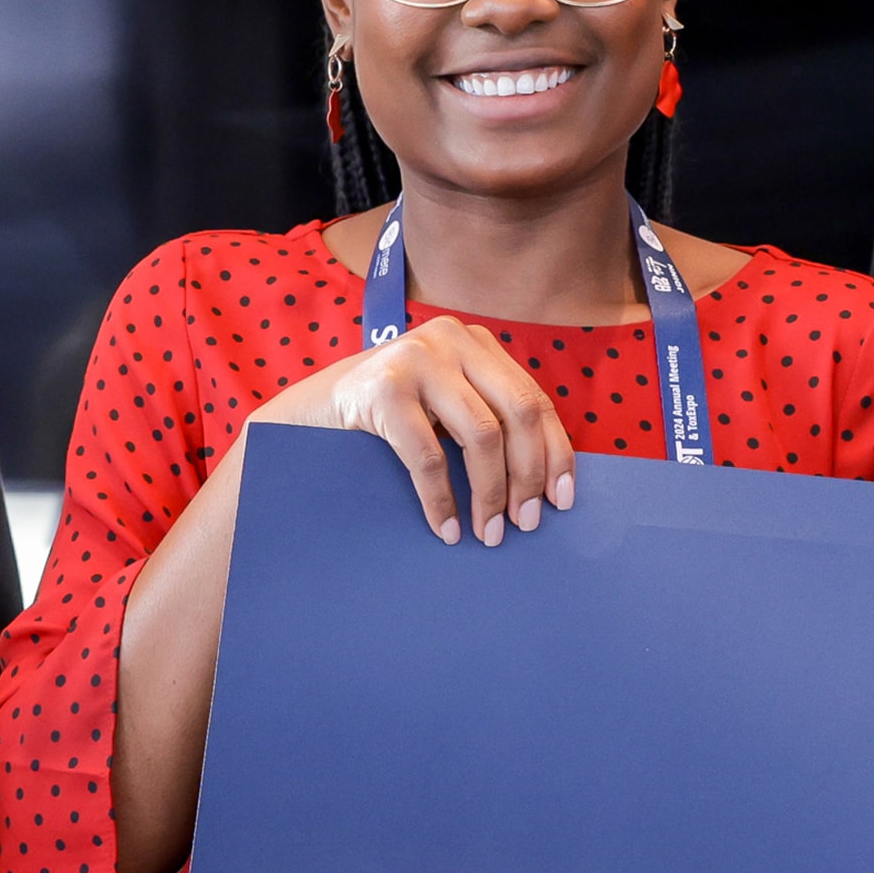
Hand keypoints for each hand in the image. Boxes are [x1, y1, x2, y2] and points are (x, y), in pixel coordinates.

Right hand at [252, 320, 576, 544]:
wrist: (310, 413)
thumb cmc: (389, 419)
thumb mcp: (446, 405)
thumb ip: (489, 419)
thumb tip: (547, 483)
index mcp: (476, 343)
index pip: (534, 400)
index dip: (555, 453)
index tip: (563, 501)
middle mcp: (451, 339)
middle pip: (518, 413)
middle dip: (528, 476)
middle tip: (525, 524)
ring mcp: (417, 359)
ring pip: (481, 436)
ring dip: (490, 494)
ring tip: (489, 533)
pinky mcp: (384, 389)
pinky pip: (429, 457)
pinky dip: (442, 500)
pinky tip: (447, 528)